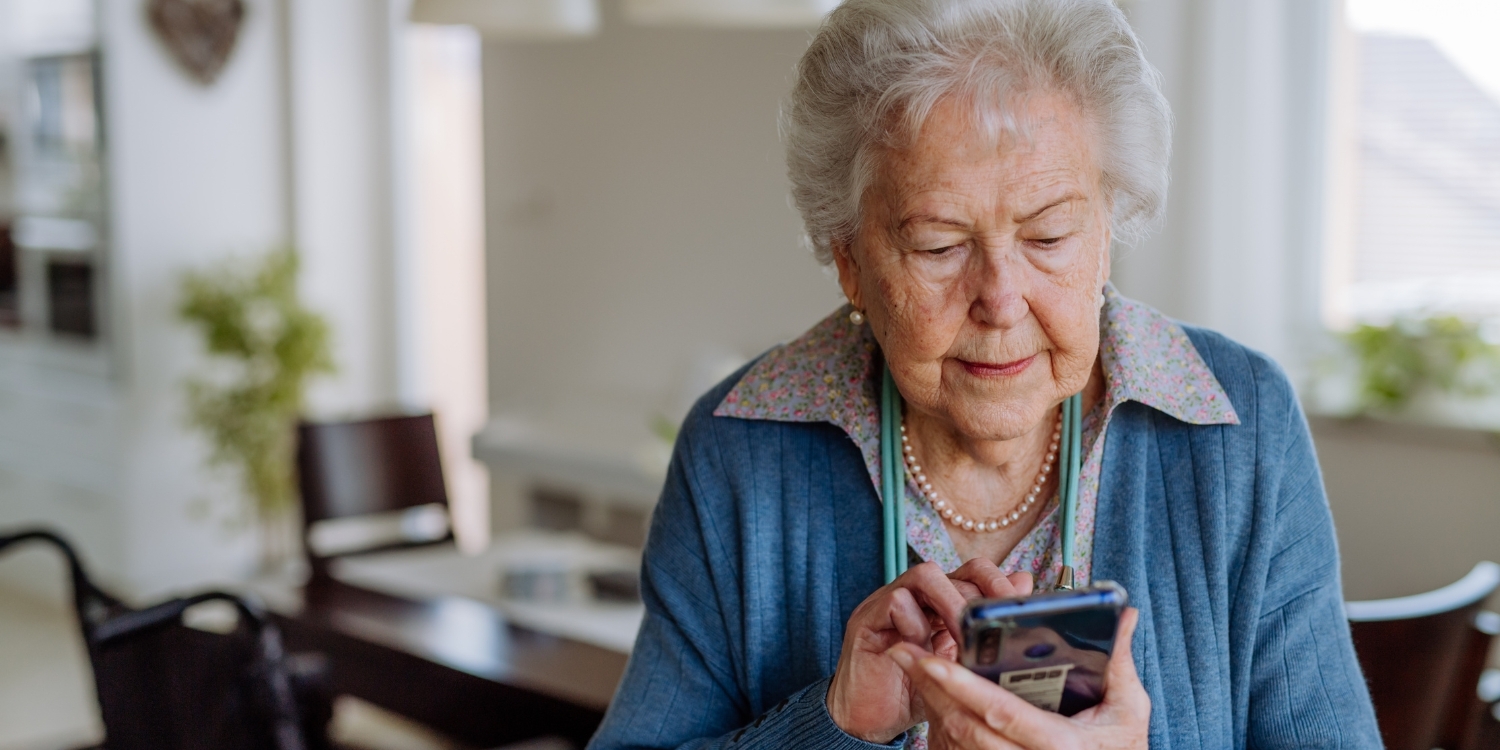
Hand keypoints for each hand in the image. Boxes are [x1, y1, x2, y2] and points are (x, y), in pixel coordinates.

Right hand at [827, 560, 1033, 742]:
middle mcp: (911, 596)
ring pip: (925, 575)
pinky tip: (924, 651)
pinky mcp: (866, 620)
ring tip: (964, 636)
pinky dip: (917, 624)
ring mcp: (886, 604)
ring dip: (952, 603)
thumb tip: (1021, 589)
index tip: (1015, 606)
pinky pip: (895, 601)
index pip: (970, 571)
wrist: (868, 721)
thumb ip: (984, 633)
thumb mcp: (958, 666)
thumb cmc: (914, 692)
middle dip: (978, 596)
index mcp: (935, 604)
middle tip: (992, 626)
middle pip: (952, 569)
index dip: (996, 582)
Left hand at [887, 607, 1148, 749]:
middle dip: (932, 688)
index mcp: (1060, 745)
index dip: (962, 685)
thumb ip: (1119, 662)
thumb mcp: (1128, 709)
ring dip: (931, 703)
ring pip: (954, 741)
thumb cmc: (1119, 748)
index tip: (930, 659)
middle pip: (965, 726)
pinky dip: (940, 724)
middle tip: (905, 651)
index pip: (1000, 711)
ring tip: (911, 664)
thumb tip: (1122, 612)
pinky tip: (931, 696)